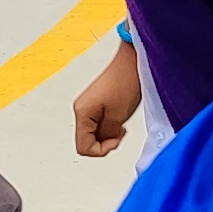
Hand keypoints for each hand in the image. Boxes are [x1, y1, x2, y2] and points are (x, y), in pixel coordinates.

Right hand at [74, 39, 140, 157]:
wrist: (132, 61)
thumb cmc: (125, 81)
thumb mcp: (118, 116)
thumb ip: (108, 134)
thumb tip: (102, 143)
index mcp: (82, 112)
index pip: (83, 147)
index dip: (101, 150)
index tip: (115, 140)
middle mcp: (80, 109)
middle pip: (88, 140)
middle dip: (106, 141)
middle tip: (120, 130)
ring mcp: (87, 105)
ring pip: (94, 132)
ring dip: (109, 133)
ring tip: (121, 122)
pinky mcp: (95, 102)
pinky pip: (99, 123)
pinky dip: (110, 125)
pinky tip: (120, 116)